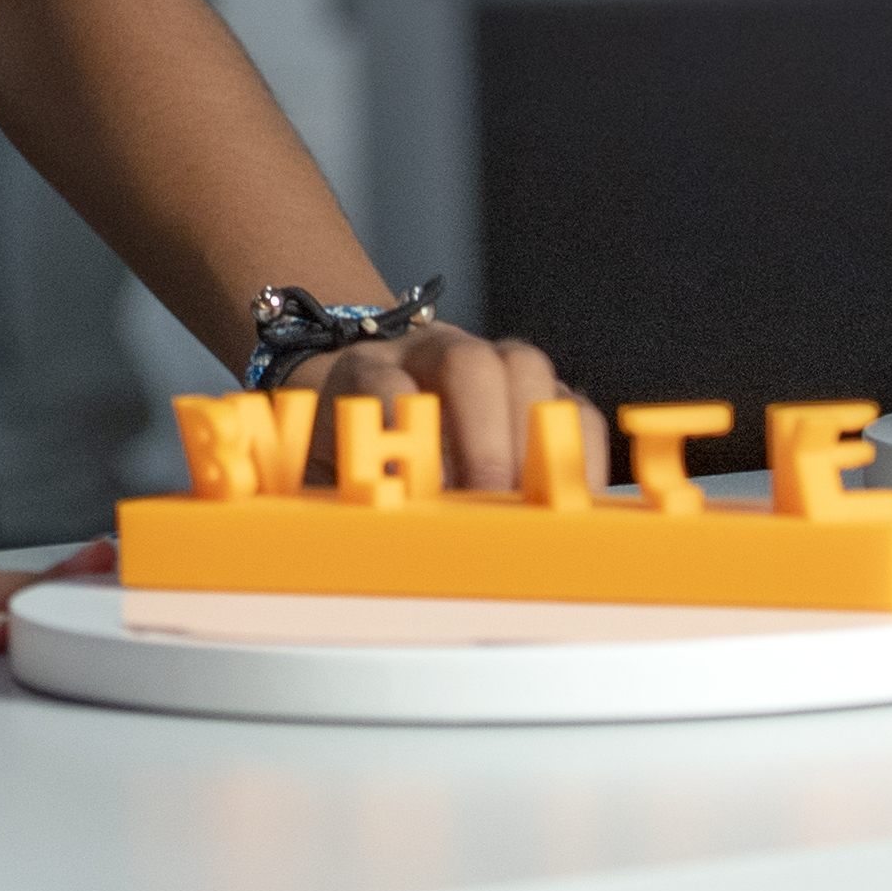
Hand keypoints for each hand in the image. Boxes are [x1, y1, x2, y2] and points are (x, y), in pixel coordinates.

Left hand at [280, 321, 587, 493]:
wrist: (358, 385)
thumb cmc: (340, 441)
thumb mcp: (311, 464)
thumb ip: (322, 490)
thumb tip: (333, 538)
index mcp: (362, 367)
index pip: (379, 380)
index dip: (397, 425)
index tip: (406, 483)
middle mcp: (427, 351)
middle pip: (464, 361)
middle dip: (480, 437)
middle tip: (485, 501)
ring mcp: (487, 360)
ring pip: (523, 366)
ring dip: (532, 436)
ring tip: (529, 502)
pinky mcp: (535, 392)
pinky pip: (573, 403)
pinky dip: (580, 448)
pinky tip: (570, 498)